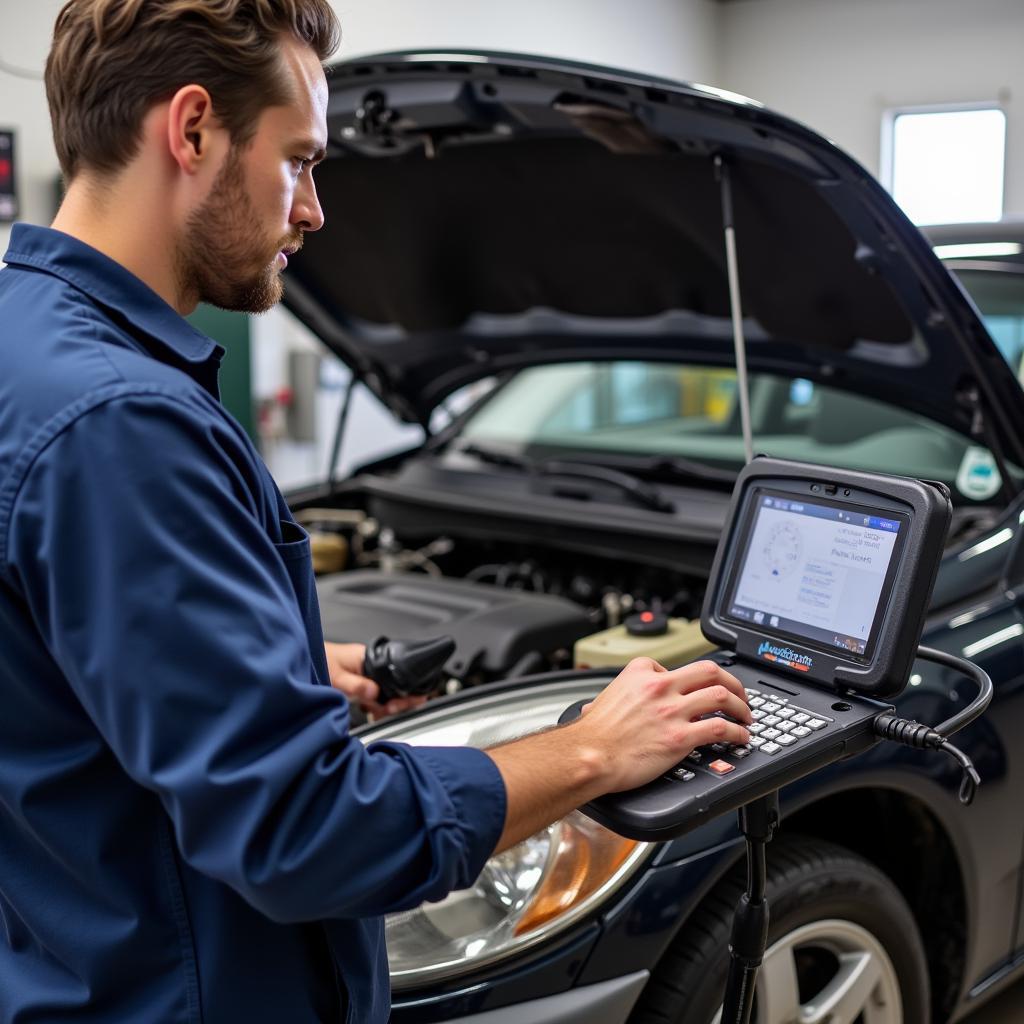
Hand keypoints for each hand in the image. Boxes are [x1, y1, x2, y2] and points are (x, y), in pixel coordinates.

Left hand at [323, 641, 427, 718]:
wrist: (300, 659)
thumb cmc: (316, 660)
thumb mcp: (336, 677)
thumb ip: (356, 685)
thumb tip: (375, 692)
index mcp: (369, 658)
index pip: (396, 675)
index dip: (402, 692)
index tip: (397, 706)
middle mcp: (370, 664)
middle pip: (395, 684)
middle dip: (397, 701)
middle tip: (389, 711)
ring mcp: (365, 673)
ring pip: (386, 692)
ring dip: (386, 705)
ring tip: (379, 714)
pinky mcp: (359, 682)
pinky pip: (375, 695)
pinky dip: (376, 705)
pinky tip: (370, 712)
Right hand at [576, 657, 751, 794]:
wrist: (589, 756)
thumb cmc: (593, 734)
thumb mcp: (603, 698)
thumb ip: (617, 696)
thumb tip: (601, 705)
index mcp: (642, 673)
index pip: (679, 665)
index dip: (695, 678)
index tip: (701, 689)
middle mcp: (660, 687)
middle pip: (711, 672)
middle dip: (733, 682)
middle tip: (740, 695)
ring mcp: (672, 711)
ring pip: (722, 696)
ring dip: (741, 706)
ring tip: (746, 716)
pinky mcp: (681, 737)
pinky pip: (720, 728)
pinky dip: (737, 733)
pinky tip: (740, 738)